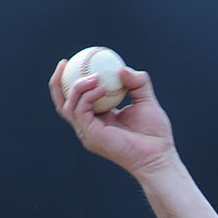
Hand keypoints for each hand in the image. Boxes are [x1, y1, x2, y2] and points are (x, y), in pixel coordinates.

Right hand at [49, 59, 175, 175]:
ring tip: (94, 76)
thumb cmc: (155, 134)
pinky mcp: (91, 136)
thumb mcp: (147, 101)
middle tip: (64, 63)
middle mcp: (89, 127)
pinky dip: (87, 97)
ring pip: (68, 106)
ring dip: (77, 87)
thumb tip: (123, 68)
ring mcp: (88, 133)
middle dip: (57, 82)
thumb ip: (138, 83)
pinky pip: (81, 111)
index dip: (71, 81)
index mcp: (99, 119)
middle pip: (63, 103)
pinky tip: (101, 87)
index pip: (78, 99)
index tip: (75, 61)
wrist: (159, 156)